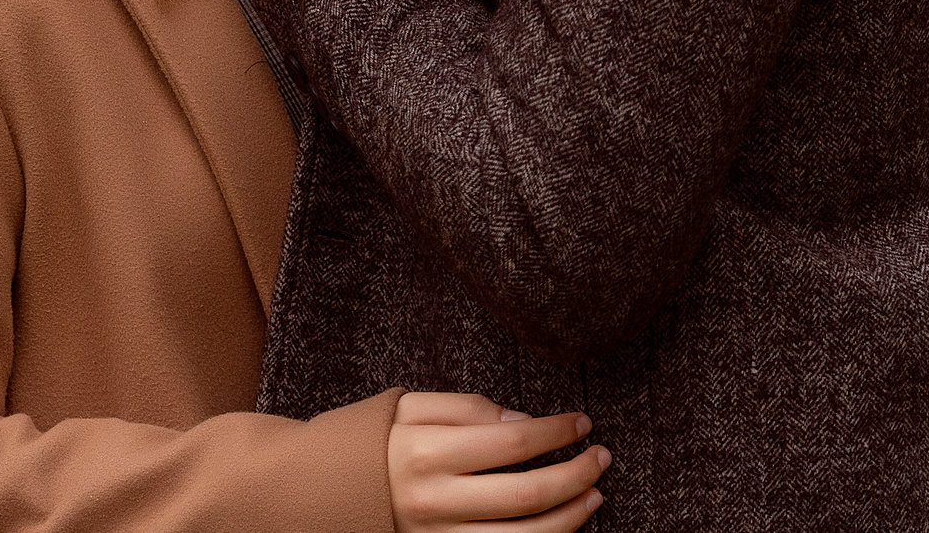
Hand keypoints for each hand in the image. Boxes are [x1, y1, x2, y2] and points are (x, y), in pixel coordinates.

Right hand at [388, 395, 607, 532]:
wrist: (326, 492)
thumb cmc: (376, 442)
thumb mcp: (409, 407)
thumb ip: (466, 407)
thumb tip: (524, 420)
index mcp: (426, 452)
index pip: (511, 442)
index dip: (555, 432)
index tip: (581, 422)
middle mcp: (435, 500)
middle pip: (526, 494)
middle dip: (575, 474)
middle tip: (601, 457)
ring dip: (571, 517)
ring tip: (595, 494)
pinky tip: (564, 525)